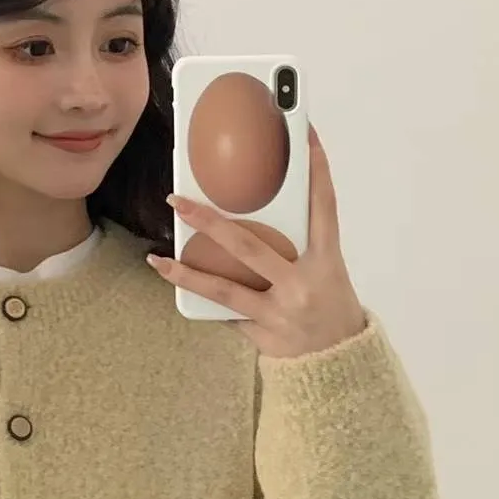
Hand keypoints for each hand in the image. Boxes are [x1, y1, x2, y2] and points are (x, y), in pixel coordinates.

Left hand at [148, 125, 366, 357]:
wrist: (339, 364)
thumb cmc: (331, 310)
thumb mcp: (328, 273)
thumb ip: (300, 246)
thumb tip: (257, 217)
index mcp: (327, 260)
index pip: (323, 205)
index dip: (316, 169)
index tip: (306, 135)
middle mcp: (303, 282)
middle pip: (250, 245)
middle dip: (210, 221)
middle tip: (179, 201)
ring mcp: (280, 310)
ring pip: (225, 286)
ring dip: (188, 271)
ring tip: (159, 258)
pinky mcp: (263, 333)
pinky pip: (226, 311)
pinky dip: (202, 297)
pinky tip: (176, 282)